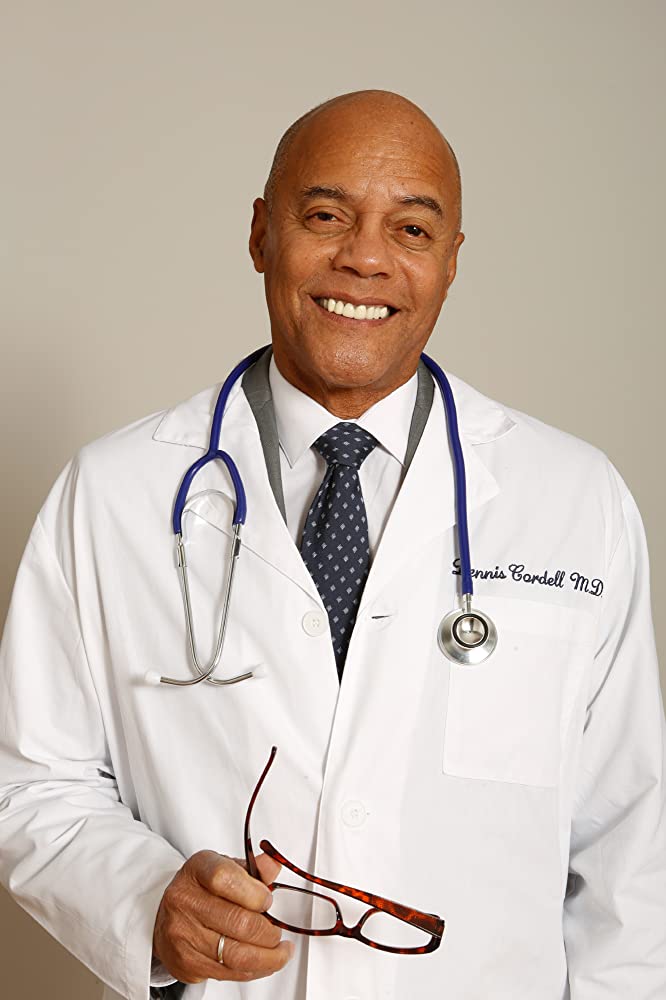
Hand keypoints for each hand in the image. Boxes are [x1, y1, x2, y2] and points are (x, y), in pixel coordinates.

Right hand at [152, 849, 294, 983]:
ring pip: (236, 955)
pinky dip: (254, 970)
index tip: (268, 900)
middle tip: (278, 931)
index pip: (226, 878)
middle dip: (268, 932)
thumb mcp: (223, 867)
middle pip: (238, 922)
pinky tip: (264, 962)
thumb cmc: (199, 889)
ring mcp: (183, 935)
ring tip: (280, 951)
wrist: (165, 915)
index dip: (255, 893)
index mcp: (197, 870)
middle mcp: (185, 901)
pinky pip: (229, 973)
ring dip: (269, 957)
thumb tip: (272, 866)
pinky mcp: (186, 963)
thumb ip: (252, 869)